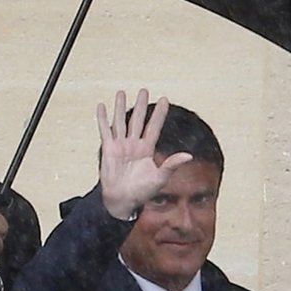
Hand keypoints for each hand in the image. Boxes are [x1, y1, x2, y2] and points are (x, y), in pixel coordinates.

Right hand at [97, 89, 191, 219]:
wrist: (123, 200)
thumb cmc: (143, 191)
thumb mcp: (160, 177)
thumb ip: (172, 165)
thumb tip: (189, 155)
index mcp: (147, 149)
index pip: (154, 127)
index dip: (160, 114)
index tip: (165, 99)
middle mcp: (134, 144)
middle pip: (138, 120)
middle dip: (141, 105)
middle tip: (144, 90)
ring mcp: (121, 145)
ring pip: (121, 121)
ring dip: (121, 107)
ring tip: (121, 92)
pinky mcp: (109, 149)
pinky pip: (105, 130)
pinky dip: (103, 119)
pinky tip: (102, 106)